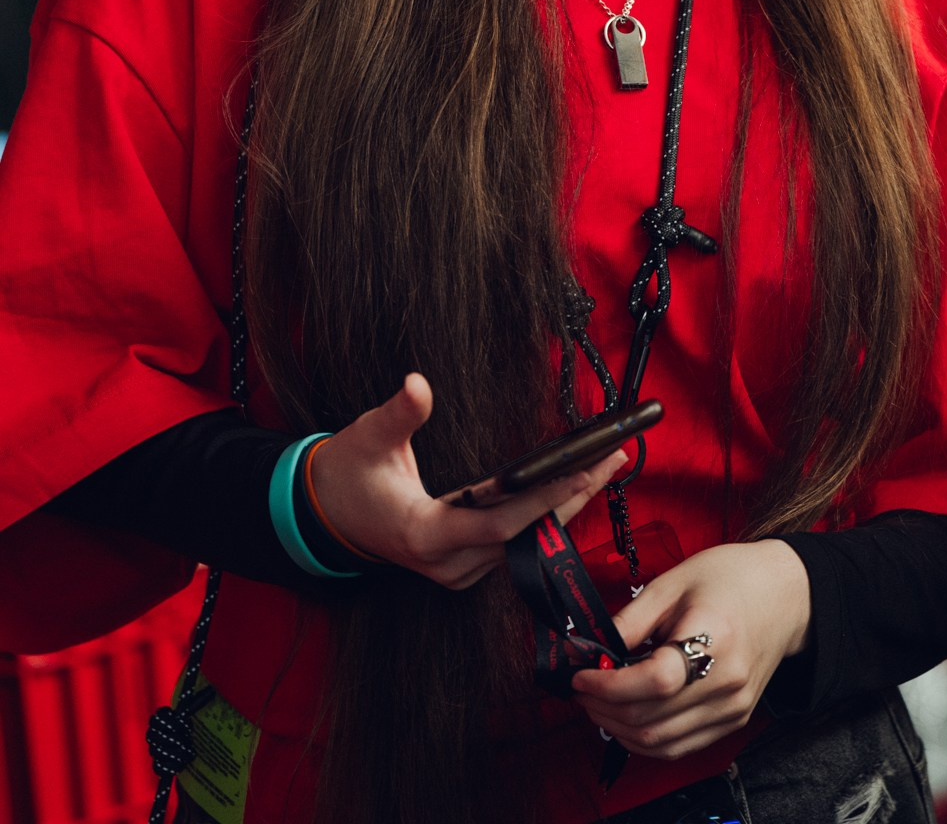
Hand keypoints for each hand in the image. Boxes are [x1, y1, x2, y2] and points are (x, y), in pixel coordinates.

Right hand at [309, 373, 626, 589]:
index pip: (497, 524)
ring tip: (605, 467)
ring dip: (563, 505)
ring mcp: (457, 570)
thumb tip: (417, 384)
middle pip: (522, 534)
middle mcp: (448, 564)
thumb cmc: (348, 476)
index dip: (541, 501)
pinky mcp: (463, 564)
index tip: (580, 474)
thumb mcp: (368, 438)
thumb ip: (398, 414)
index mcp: (426, 534)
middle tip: (614, 460)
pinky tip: (571, 487)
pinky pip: (513, 541)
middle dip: (570, 497)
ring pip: (523, 541)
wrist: (324, 516)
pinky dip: (542, 513)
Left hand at [571, 541, 811, 759]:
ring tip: (599, 704)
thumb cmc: (731, 578)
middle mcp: (727, 683)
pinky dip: (645, 739)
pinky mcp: (733, 721)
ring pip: (661, 742)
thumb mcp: (675, 581)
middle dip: (604, 709)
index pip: (654, 681)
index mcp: (715, 638)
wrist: (785, 595)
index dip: (608, 686)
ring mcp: (732, 708)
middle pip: (651, 718)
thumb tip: (593, 649)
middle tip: (582, 690)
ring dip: (619, 729)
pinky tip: (628, 717)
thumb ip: (632, 618)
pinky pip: (680, 747)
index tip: (580, 677)